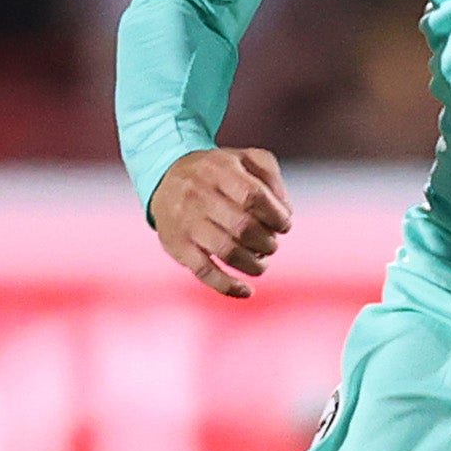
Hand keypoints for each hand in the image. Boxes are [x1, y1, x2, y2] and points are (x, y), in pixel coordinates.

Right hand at [151, 145, 292, 296]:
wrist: (165, 178)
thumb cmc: (217, 172)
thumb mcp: (244, 159)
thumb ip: (270, 176)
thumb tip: (285, 211)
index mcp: (219, 170)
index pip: (254, 196)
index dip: (276, 216)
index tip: (284, 225)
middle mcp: (198, 194)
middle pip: (243, 226)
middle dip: (267, 241)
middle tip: (271, 244)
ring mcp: (186, 222)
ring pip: (227, 251)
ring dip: (253, 264)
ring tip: (261, 263)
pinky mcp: (176, 246)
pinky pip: (204, 271)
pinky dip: (228, 286)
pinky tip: (246, 291)